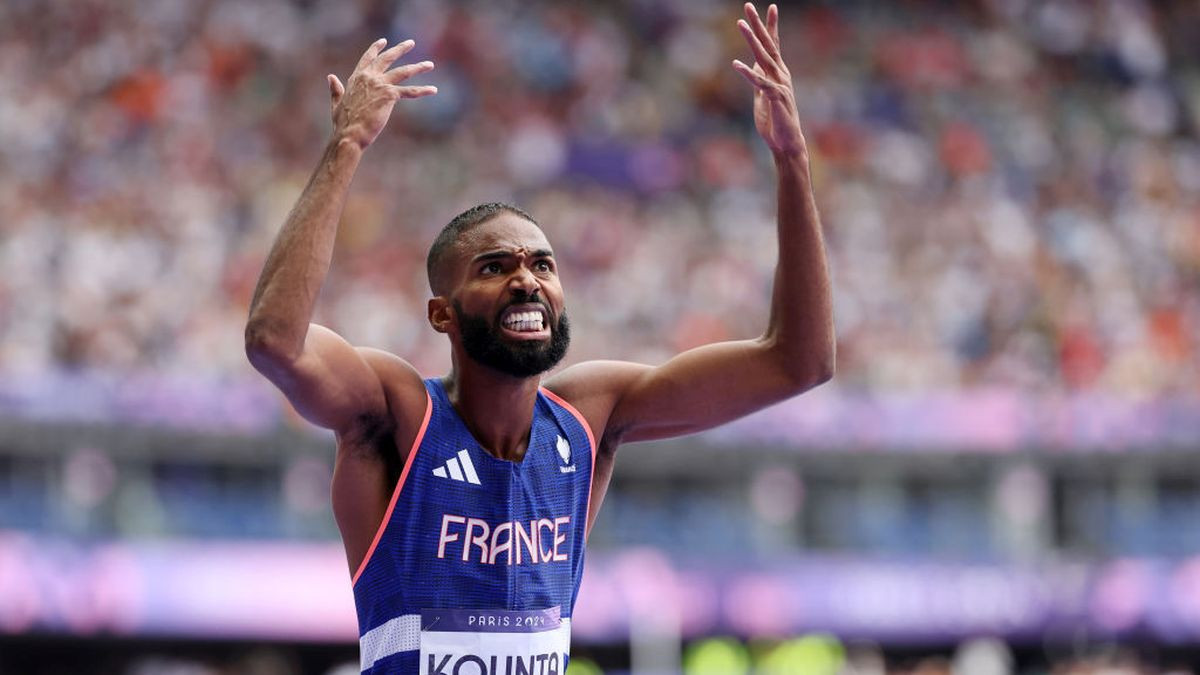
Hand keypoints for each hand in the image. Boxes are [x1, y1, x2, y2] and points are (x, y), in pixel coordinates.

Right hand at [328, 38, 436, 149]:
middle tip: (411, 42)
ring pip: (403, 71)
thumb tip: (330, 77)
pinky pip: (410, 91)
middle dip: (400, 49)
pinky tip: (433, 90)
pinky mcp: (389, 95)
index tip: (383, 41)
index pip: (368, 59)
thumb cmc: (343, 123)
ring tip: (430, 65)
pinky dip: (423, 90)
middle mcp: (368, 77)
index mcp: (356, 78)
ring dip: (418, 67)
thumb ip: (335, 89)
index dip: (376, 49)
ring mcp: (379, 84)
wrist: (349, 134)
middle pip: (387, 58)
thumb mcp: (337, 102)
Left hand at [732, 3, 806, 158]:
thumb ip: (759, 79)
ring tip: (740, 24)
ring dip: (751, 40)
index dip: (770, 26)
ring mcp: (779, 84)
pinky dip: (747, 73)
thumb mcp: (763, 96)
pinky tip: (736, 64)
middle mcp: (781, 74)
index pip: (774, 45)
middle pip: (768, 44)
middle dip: (758, 25)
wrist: (786, 143)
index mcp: (778, 73)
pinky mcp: (775, 98)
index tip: (769, 7)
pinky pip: (759, 83)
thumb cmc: (775, 121)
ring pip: (764, 58)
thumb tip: (753, 65)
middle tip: (748, 6)